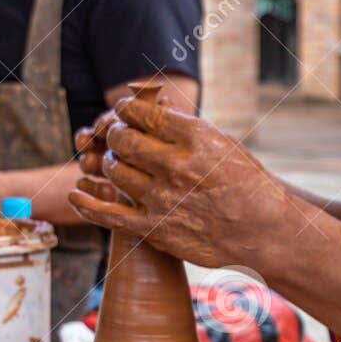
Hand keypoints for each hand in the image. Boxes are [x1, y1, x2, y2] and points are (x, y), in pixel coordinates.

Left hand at [67, 91, 295, 267]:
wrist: (263, 232)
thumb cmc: (248, 185)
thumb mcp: (223, 144)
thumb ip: (186, 129)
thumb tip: (153, 112)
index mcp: (195, 138)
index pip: (143, 114)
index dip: (127, 109)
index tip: (126, 111)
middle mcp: (175, 166)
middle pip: (122, 140)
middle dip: (115, 134)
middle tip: (118, 137)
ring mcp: (162, 198)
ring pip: (113, 171)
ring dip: (109, 163)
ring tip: (118, 164)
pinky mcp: (153, 228)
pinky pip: (107, 214)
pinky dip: (86, 202)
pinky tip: (77, 193)